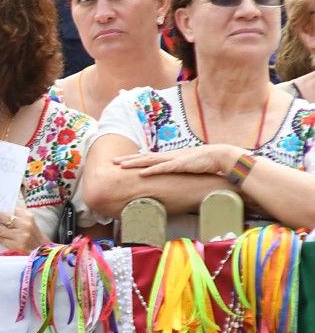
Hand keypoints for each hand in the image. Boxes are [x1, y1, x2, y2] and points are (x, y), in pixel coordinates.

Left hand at [0, 207, 48, 253]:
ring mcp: (20, 236)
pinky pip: (0, 239)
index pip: (8, 209)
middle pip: (2, 218)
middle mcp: (24, 224)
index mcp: (27, 216)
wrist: (42, 251)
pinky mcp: (16, 245)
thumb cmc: (33, 235)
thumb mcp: (28, 222)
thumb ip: (16, 217)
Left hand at [114, 145, 243, 177]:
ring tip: (121, 165)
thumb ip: (177, 170)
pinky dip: (151, 170)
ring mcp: (173, 159)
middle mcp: (168, 156)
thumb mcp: (187, 167)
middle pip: (144, 157)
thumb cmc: (205, 163)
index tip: (121, 161)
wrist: (219, 157)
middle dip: (128, 159)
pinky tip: (141, 173)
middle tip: (113, 161)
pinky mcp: (180, 164)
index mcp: (169, 157)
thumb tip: (170, 177)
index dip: (134, 158)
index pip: (147, 157)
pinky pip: (162, 168)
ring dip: (134, 163)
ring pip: (149, 161)